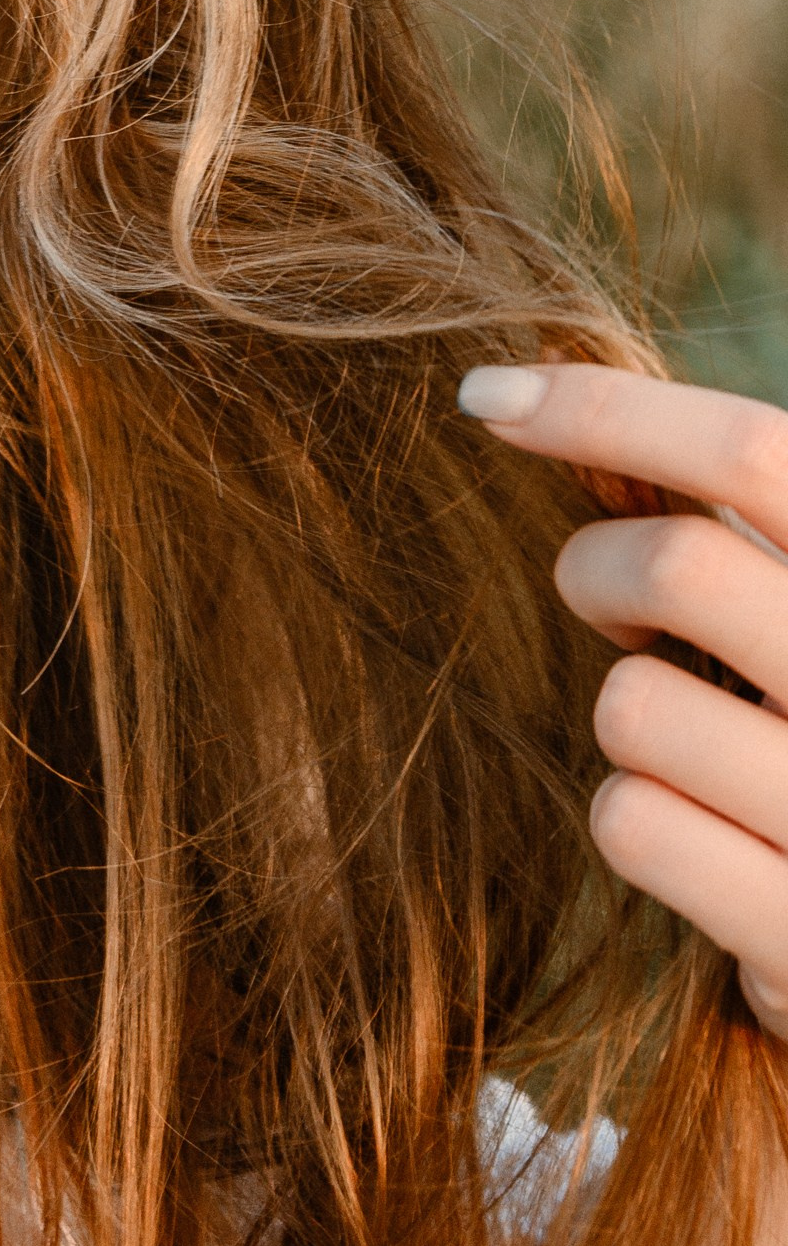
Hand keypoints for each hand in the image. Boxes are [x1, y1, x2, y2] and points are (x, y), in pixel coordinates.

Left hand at [461, 358, 787, 1034]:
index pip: (760, 455)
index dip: (611, 411)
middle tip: (604, 605)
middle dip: (597, 572)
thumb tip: (558, 400)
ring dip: (629, 721)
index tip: (486, 398)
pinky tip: (700, 847)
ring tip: (695, 751)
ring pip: (634, 706)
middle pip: (680, 567)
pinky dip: (636, 823)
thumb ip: (742, 537)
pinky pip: (633, 824)